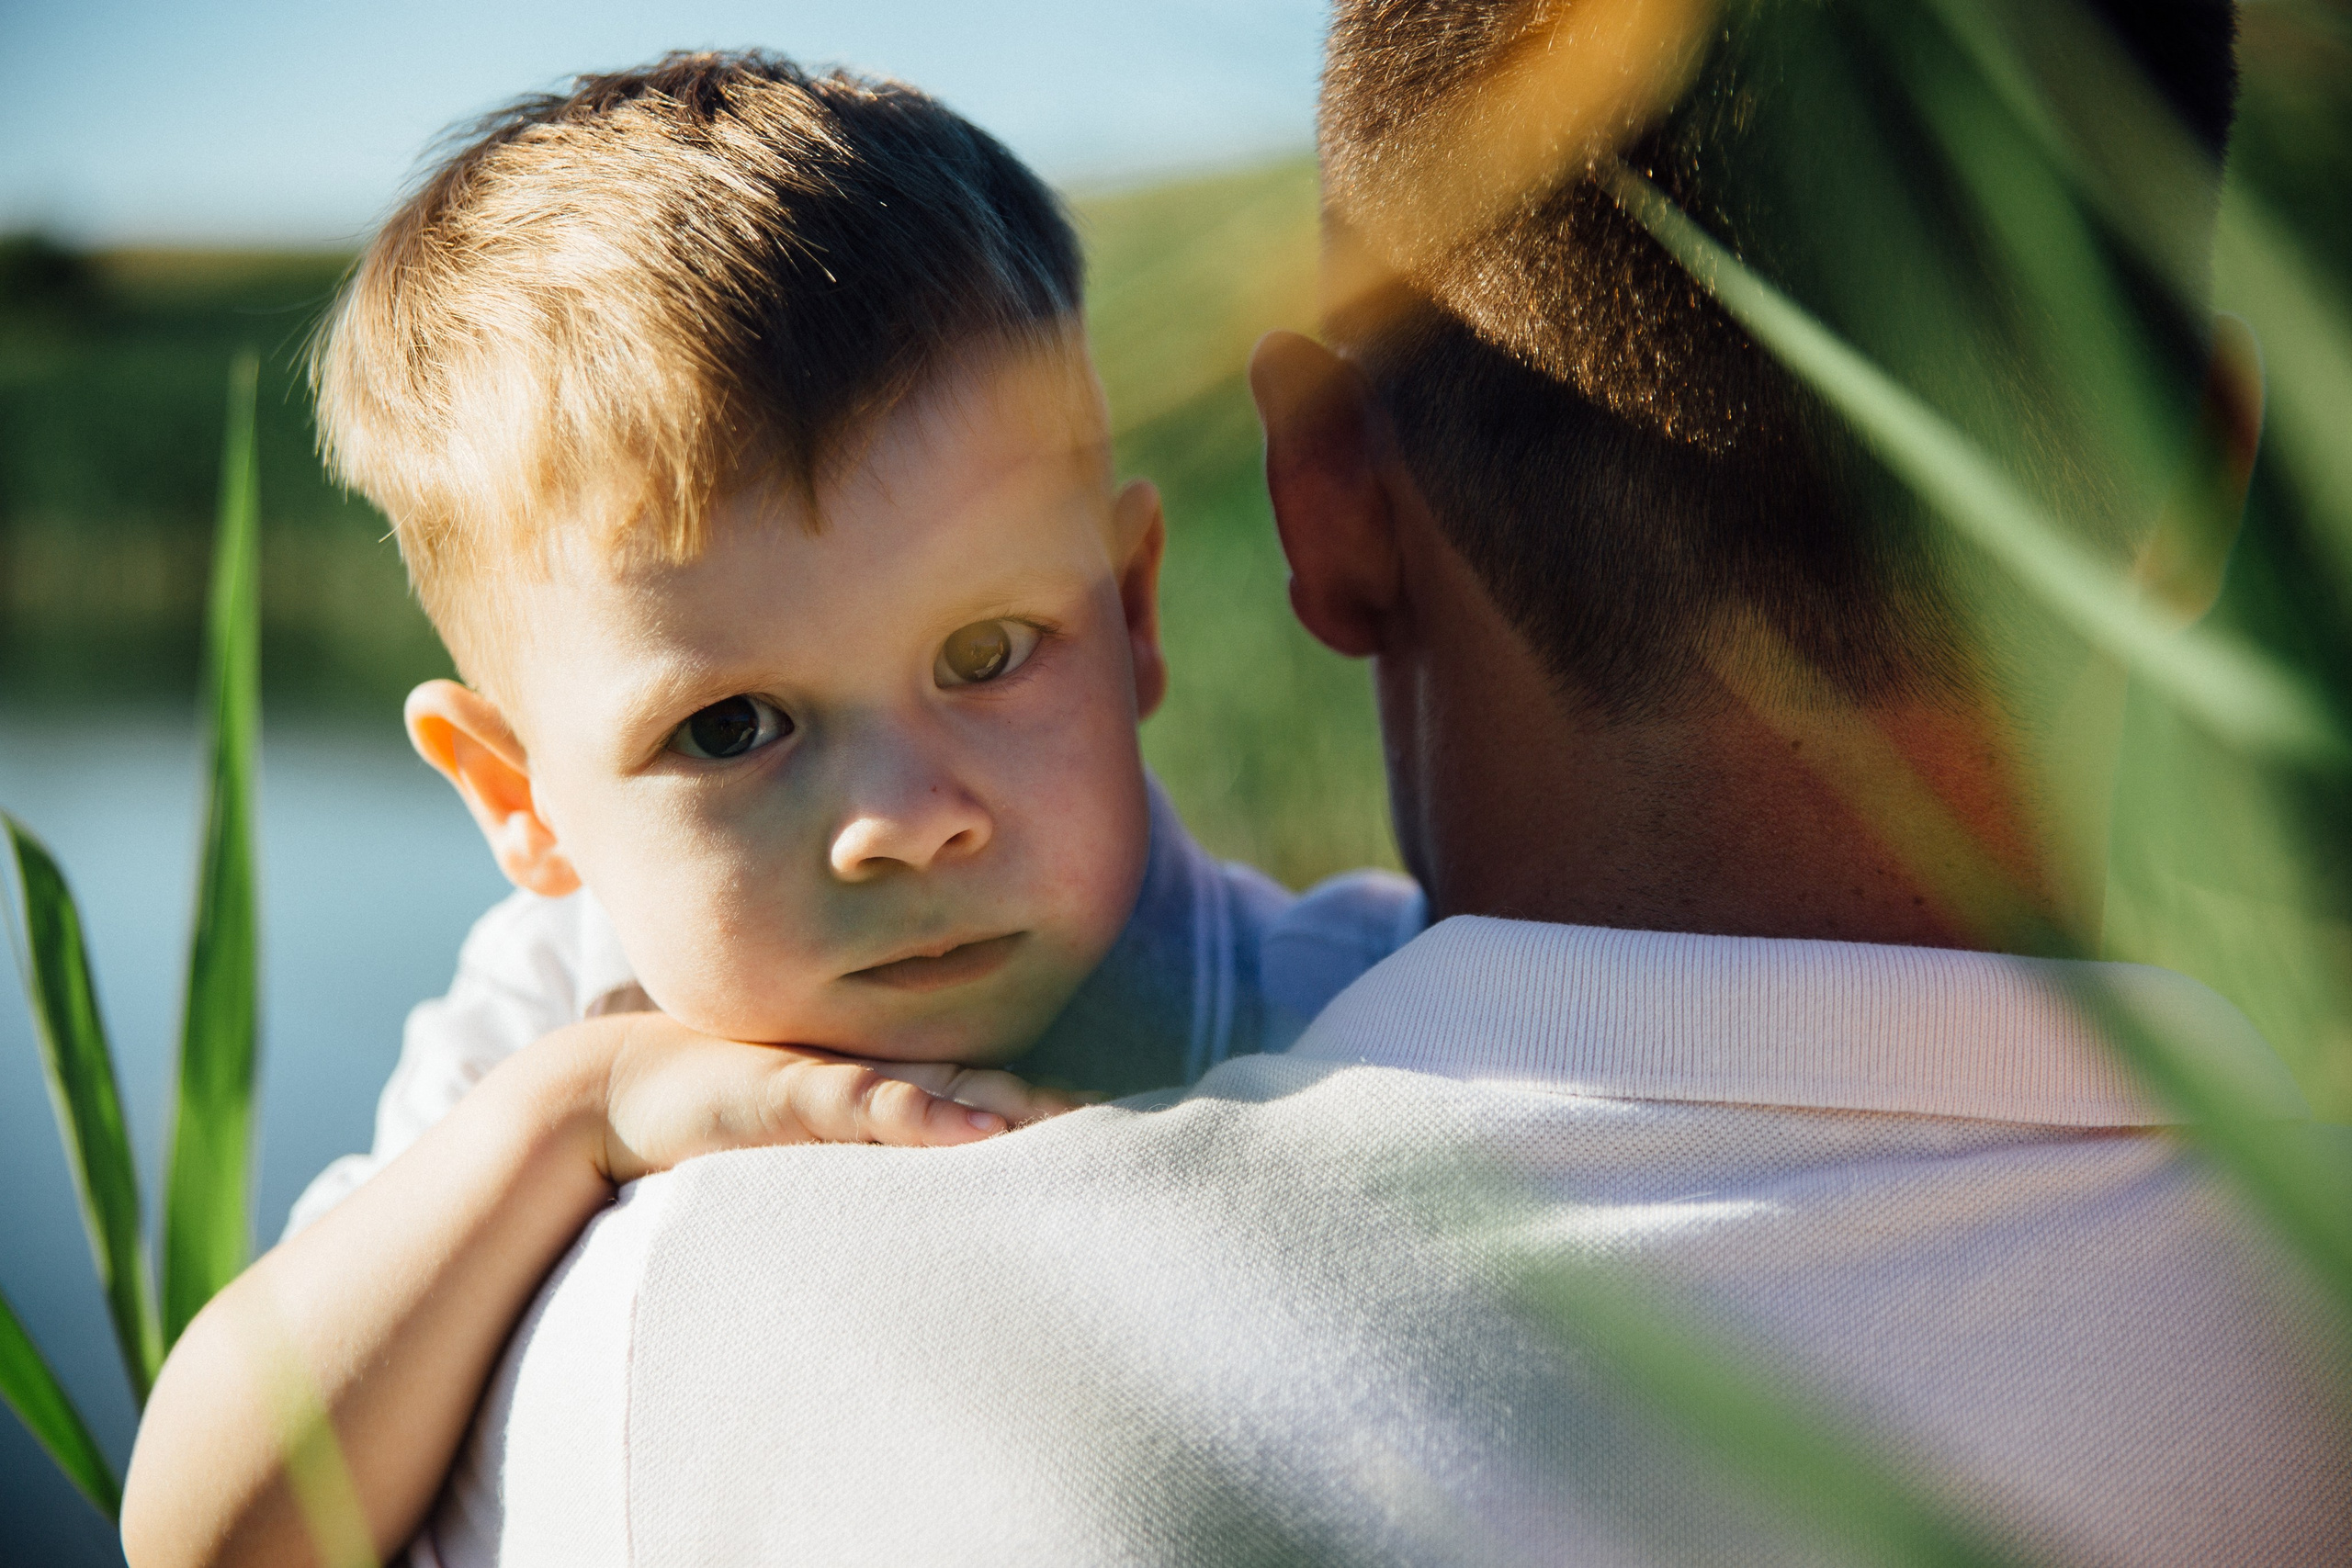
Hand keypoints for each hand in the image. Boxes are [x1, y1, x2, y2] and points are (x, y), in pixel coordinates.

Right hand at [531, 1012, 1084, 1185]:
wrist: (625, 1086)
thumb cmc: (724, 1116)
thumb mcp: (806, 1142)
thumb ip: (862, 1154)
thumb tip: (921, 1190)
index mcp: (889, 1089)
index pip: (992, 1102)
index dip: (1056, 1118)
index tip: (1127, 1145)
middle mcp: (878, 1075)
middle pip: (992, 1094)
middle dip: (1059, 1115)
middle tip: (1136, 1143)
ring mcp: (842, 1078)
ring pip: (948, 1091)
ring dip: (1014, 1110)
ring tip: (1080, 1131)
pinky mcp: (799, 1092)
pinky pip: (873, 1103)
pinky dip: (927, 1115)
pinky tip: (979, 1130)